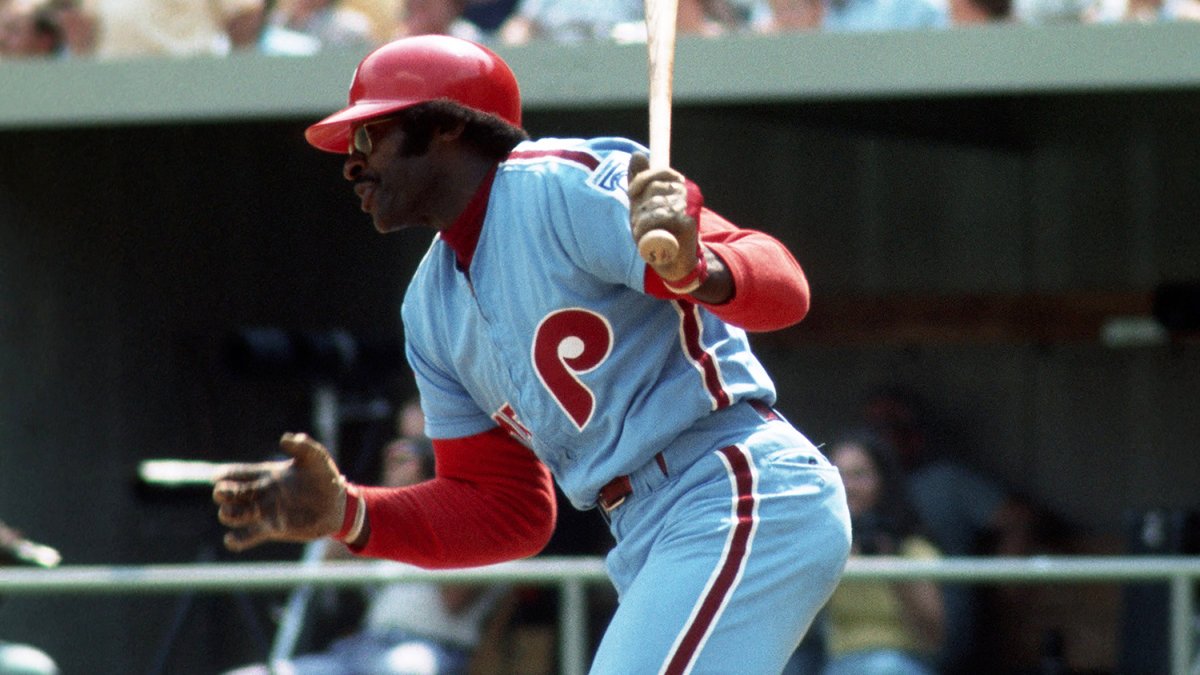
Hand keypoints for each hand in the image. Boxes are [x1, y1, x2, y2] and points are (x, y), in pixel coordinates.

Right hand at [213, 433, 346, 551]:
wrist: (337, 503)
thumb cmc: (324, 476)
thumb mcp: (316, 456)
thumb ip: (302, 445)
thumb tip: (285, 438)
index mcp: (266, 473)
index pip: (237, 473)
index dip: (225, 474)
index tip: (219, 476)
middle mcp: (261, 493)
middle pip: (229, 494)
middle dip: (223, 493)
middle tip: (226, 493)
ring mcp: (265, 512)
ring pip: (233, 515)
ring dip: (228, 514)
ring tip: (234, 512)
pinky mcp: (272, 529)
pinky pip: (247, 537)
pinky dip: (236, 540)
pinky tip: (231, 539)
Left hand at [627, 152, 699, 282]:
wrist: (674, 262)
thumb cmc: (657, 230)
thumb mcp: (643, 203)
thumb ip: (639, 180)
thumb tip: (637, 154)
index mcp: (676, 184)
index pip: (660, 171)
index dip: (642, 179)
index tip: (631, 193)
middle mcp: (685, 193)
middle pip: (654, 188)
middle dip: (640, 206)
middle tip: (639, 222)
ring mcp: (688, 208)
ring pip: (655, 204)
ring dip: (642, 220)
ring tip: (643, 232)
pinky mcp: (688, 223)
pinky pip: (661, 219)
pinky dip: (648, 228)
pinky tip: (648, 237)